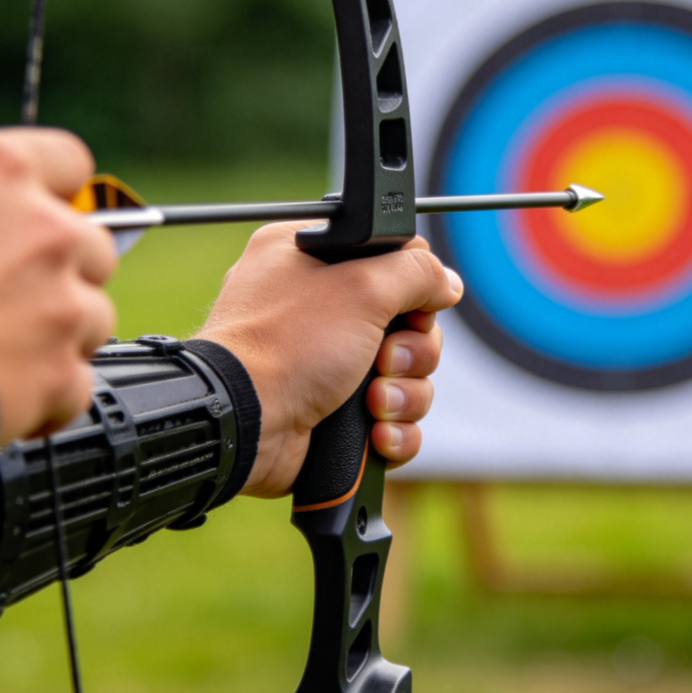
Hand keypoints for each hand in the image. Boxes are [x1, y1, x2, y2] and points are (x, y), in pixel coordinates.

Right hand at [0, 128, 116, 444]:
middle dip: (60, 269)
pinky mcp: (61, 371)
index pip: (66, 160)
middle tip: (6, 291)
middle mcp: (46, 230)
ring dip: (60, 331)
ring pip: (94, 315)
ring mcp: (63, 303)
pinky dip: (47, 392)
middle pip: (92, 245)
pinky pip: (75, 382)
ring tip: (0, 344)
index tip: (32, 212)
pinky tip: (4, 388)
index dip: (50, 190)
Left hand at [194, 222, 463, 497]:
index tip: (412, 309)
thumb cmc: (286, 346)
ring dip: (403, 395)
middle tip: (386, 361)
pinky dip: (393, 430)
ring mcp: (324, 361)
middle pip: (408, 323)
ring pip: (405, 375)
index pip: (392, 261)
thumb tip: (447, 282)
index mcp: (313, 259)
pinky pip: (392, 419)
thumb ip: (416, 273)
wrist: (245, 424)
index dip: (414, 288)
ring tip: (374, 405)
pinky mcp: (332, 411)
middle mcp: (317, 305)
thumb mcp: (361, 287)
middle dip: (412, 352)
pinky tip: (375, 433)